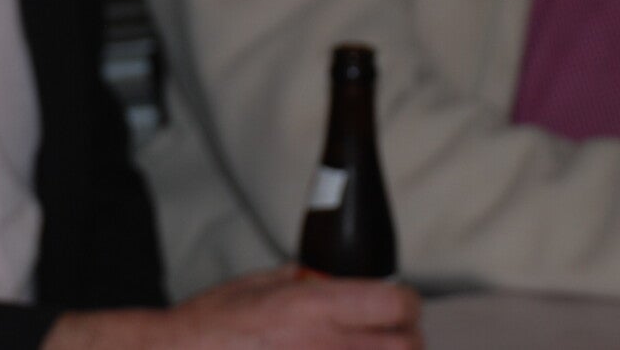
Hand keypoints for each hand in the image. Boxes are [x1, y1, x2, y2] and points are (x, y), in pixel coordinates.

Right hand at [44, 264, 421, 349]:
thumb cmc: (211, 326)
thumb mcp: (258, 284)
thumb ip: (299, 280)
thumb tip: (324, 277)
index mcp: (314, 306)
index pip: (395, 302)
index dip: (406, 300)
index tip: (401, 300)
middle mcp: (325, 345)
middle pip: (405, 346)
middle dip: (408, 337)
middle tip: (397, 332)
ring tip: (372, 349)